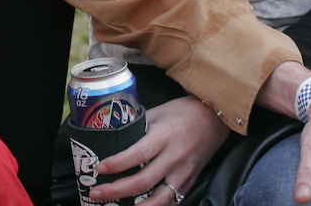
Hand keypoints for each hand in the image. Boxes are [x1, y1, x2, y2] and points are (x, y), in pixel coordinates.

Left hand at [89, 97, 228, 203]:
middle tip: (96, 193)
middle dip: (117, 190)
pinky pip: (172, 201)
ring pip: (160, 199)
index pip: (139, 153)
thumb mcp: (157, 113)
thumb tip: (113, 136)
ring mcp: (184, 173)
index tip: (101, 168)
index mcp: (164, 136)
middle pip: (144, 180)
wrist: (214, 118)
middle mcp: (175, 157)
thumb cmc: (183, 112)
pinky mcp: (190, 182)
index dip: (118, 163)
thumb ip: (137, 127)